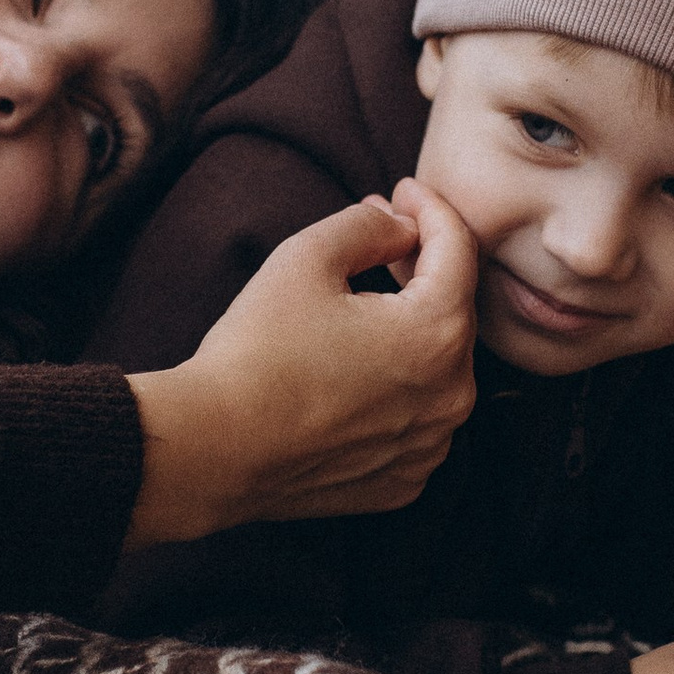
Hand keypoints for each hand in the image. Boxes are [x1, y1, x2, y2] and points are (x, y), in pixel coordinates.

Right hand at [123, 180, 478, 548]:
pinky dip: (400, 392)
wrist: (214, 450)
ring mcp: (430, 446)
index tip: (403, 192)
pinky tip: (358, 375)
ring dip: (413, 333)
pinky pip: (417, 422)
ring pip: (438, 370)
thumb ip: (368, 225)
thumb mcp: (307, 257)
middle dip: (425, 269)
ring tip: (368, 308)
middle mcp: (452, 395)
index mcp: (438, 334)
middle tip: (388, 237)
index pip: (459, 250)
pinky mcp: (404, 481)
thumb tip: (400, 225)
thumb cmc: (257, 352)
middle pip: (454, 311)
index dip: (431, 209)